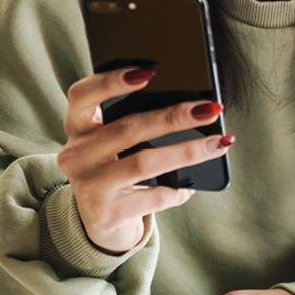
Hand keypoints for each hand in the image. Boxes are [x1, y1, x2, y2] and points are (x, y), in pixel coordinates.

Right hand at [56, 66, 234, 253]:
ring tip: (218, 143)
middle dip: (174, 117)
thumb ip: (130, 123)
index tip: (148, 72)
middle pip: (128, 128)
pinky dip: (177, 190)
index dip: (110, 82)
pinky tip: (192, 185)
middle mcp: (76, 155)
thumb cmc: (115, 169)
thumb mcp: (110, 143)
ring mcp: (88, 186)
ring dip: (187, 151)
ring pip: (144, 162)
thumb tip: (191, 106)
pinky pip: (152, 196)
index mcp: (77, 126)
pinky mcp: (107, 213)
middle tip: (209, 109)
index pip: (82, 95)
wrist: (101, 222)